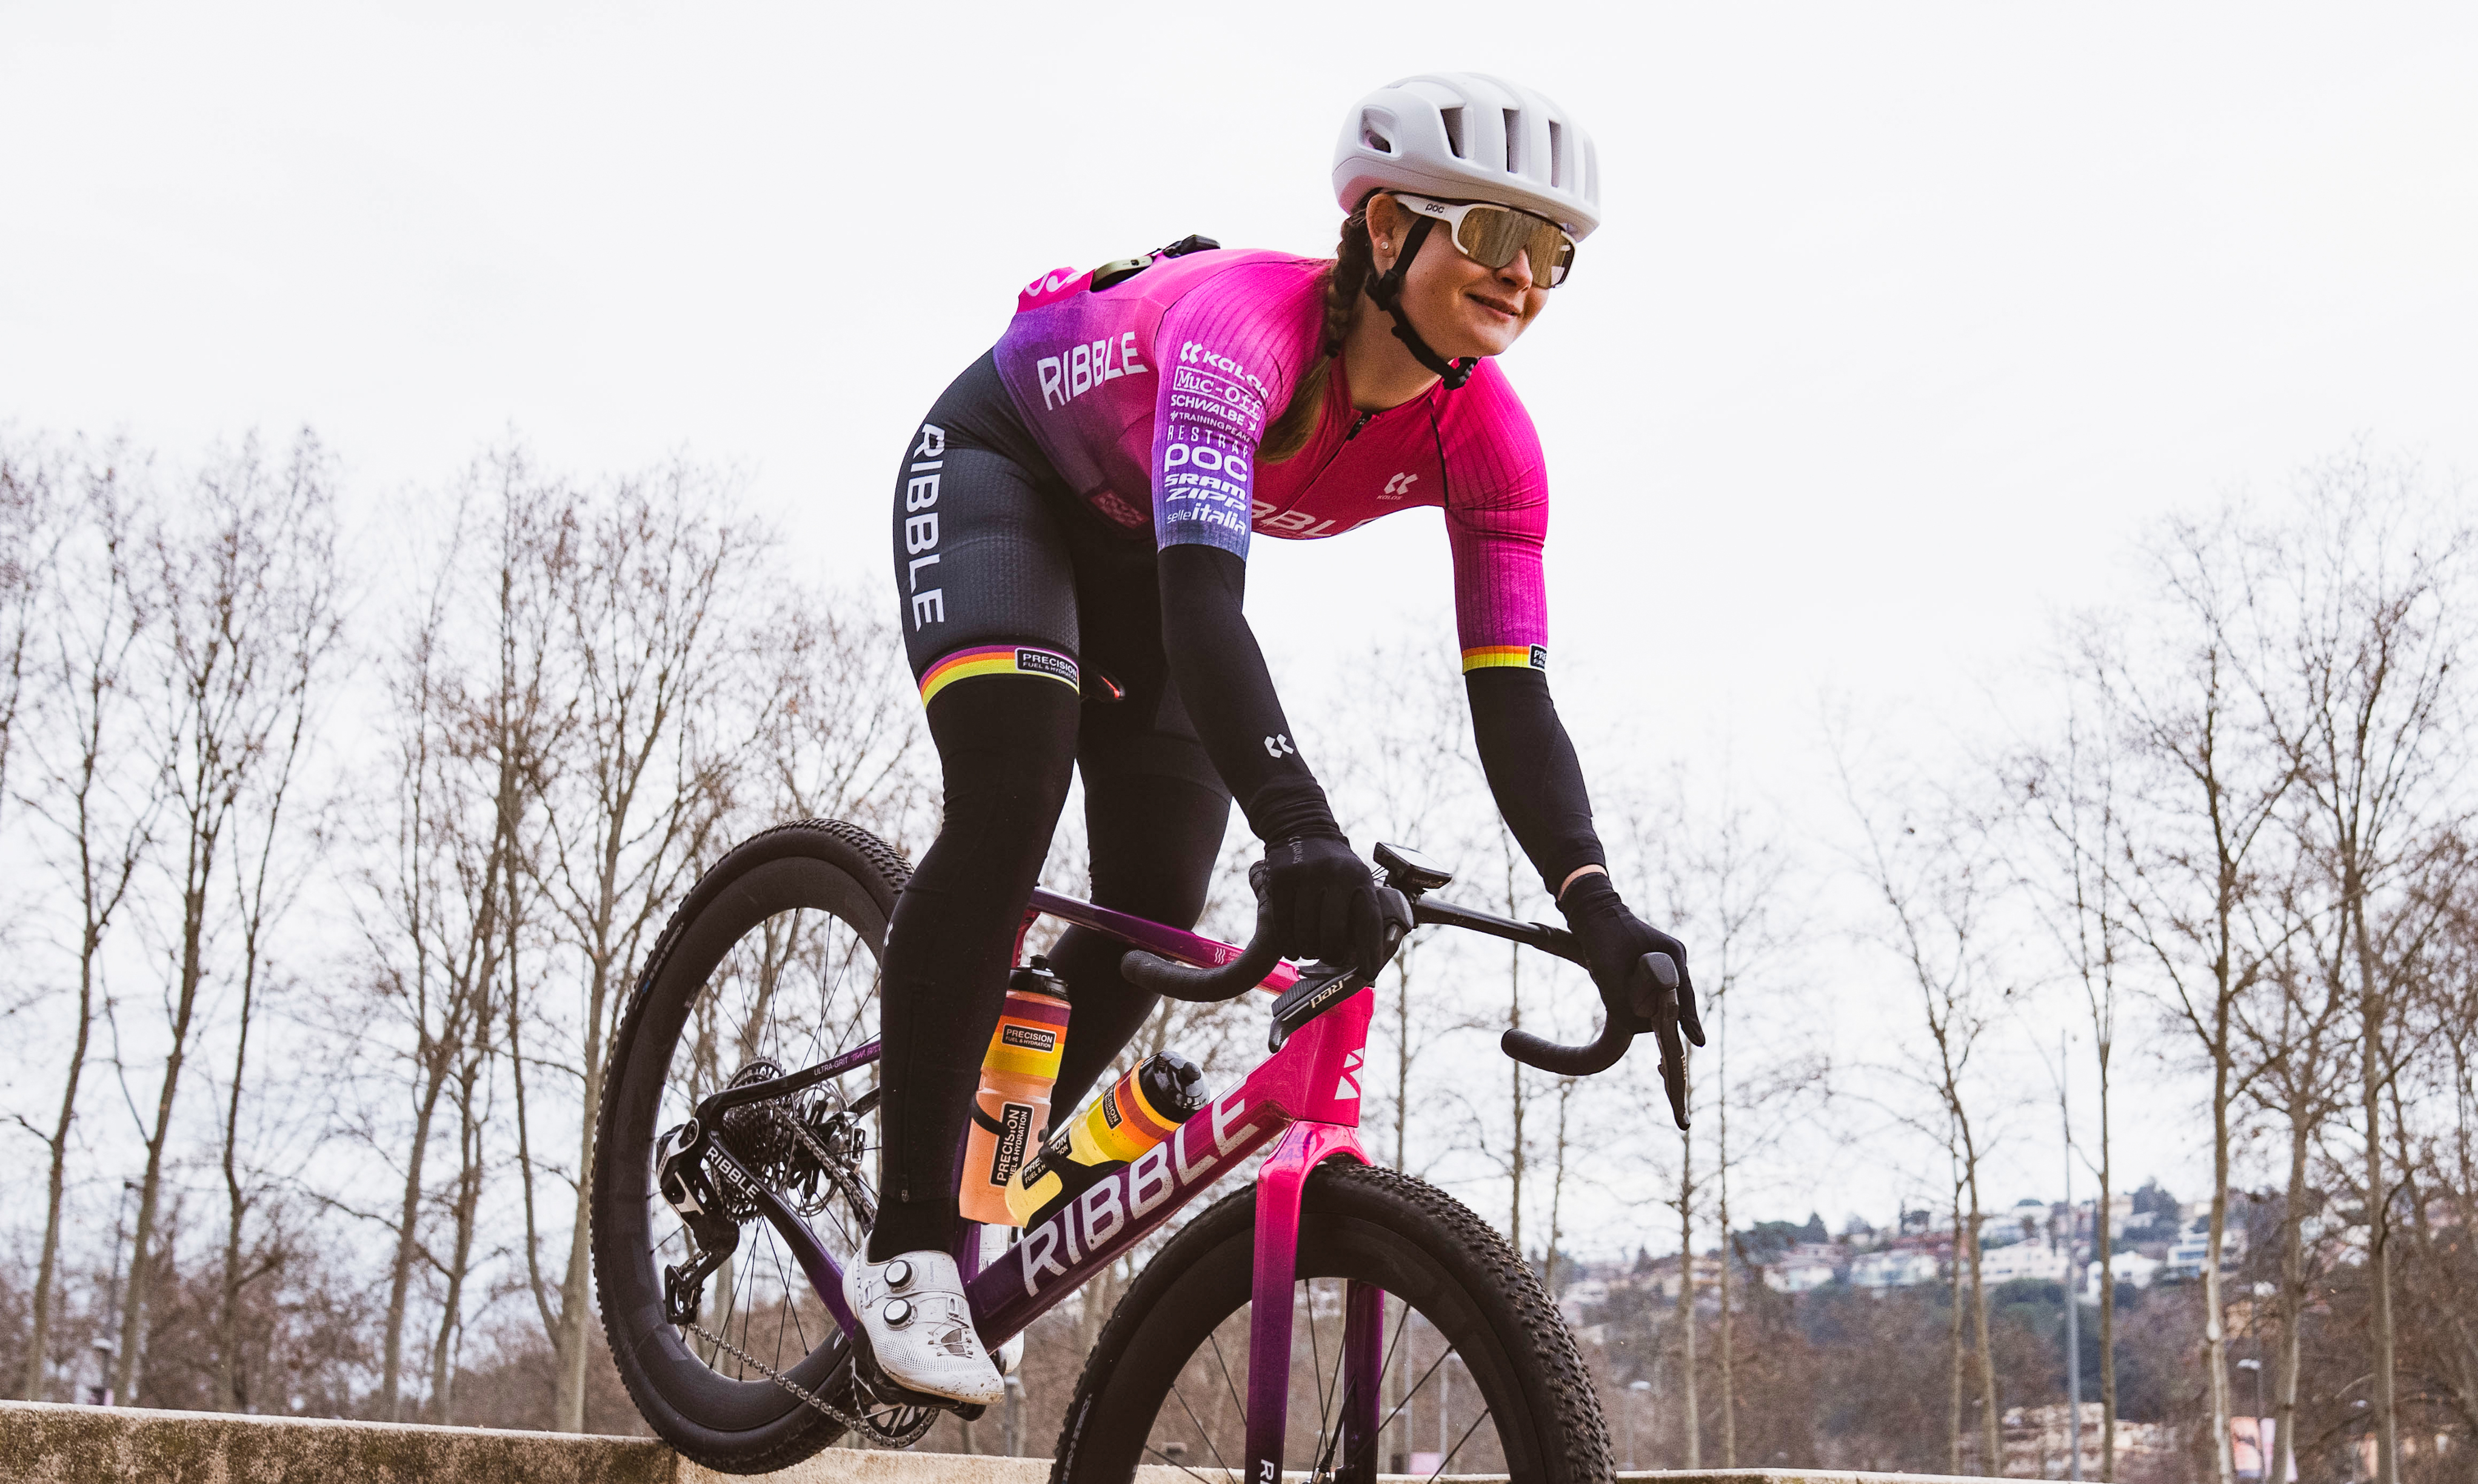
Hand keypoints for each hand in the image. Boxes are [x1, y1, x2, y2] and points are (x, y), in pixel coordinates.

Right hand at [1262, 834, 1388, 972]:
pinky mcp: (1281, 878)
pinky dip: (1288, 942)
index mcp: (1360, 879)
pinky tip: (1292, 948)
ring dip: (1307, 951)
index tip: (1368, 973)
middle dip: (1330, 954)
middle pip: (1332, 934)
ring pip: (1305, 933)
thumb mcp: (1357, 879)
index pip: (1368, 922)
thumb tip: (1366, 955)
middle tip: (1327, 958)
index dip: (1370, 952)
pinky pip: (1282, 923)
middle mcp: (1336, 875)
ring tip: (1308, 952)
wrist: (1303, 829)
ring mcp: (1306, 875)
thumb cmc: (1335, 868)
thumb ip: (1360, 910)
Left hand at [1558, 873, 1703, 1046]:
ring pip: (1666, 994)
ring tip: (1637, 1007)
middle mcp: (1674, 957)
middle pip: (1678, 997)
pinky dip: (1646, 999)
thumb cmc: (1600, 938)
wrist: (1592, 914)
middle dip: (1667, 1014)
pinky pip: (1657, 989)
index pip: (1685, 994)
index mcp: (1672, 952)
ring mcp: (1668, 960)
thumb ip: (1619, 1001)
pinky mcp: (1656, 964)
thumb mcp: (1606, 972)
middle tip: (1668, 1035)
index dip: (1689, 1020)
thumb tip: (1636, 1028)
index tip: (1699, 1042)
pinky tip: (1634, 1001)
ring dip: (1652, 1005)